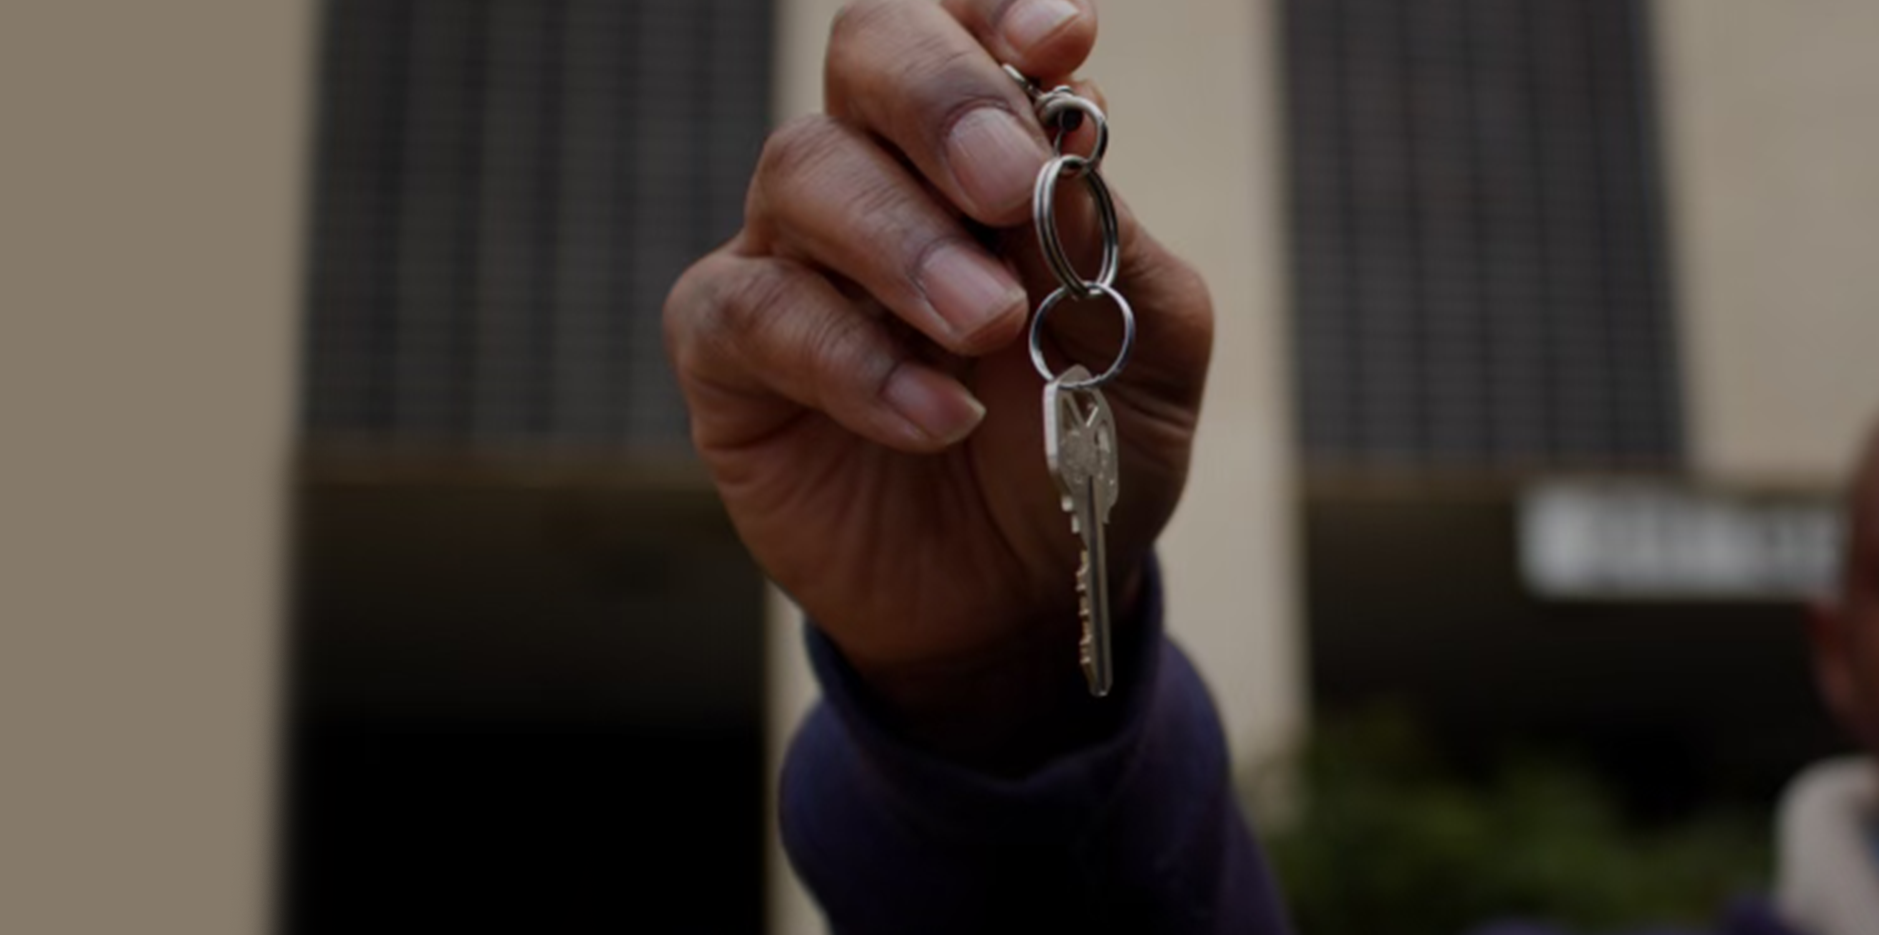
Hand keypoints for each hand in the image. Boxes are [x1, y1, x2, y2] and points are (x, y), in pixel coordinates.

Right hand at [663, 0, 1210, 758]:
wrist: (1018, 594)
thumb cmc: (1082, 443)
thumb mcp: (1148, 349)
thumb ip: (1114, 250)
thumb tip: (1065, 158)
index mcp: (990, 140)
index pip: (969, 21)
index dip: (999, 10)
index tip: (1062, 38)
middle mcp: (882, 168)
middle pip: (869, 51)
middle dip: (941, 101)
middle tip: (1004, 184)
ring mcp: (794, 252)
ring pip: (803, 171)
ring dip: (904, 246)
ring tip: (986, 327)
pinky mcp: (730, 353)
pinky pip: (757, 313)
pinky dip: (853, 362)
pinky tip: (936, 418)